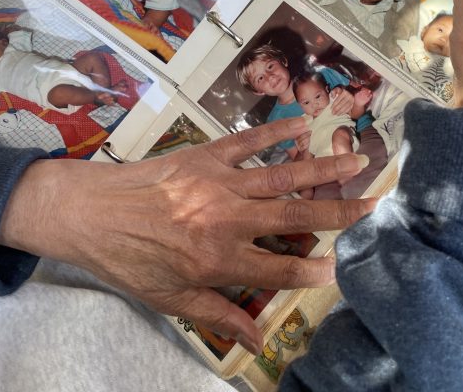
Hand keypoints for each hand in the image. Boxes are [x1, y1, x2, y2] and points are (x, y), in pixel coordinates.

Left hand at [0, 117, 373, 353]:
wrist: (86, 213)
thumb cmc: (128, 260)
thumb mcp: (170, 299)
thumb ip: (219, 315)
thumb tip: (258, 339)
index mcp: (217, 260)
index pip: (279, 269)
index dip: (313, 271)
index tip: (344, 267)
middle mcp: (225, 219)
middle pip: (294, 217)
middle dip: (340, 212)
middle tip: (376, 204)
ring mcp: (218, 183)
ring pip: (281, 175)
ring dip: (322, 167)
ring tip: (357, 158)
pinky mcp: (205, 156)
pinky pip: (248, 141)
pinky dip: (276, 131)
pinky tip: (303, 124)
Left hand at [329, 85, 353, 115]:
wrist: (350, 92)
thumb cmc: (341, 92)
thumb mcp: (336, 90)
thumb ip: (333, 92)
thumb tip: (333, 96)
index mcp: (344, 92)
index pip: (338, 99)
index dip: (334, 104)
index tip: (331, 108)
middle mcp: (349, 96)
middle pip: (342, 103)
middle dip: (337, 109)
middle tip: (333, 113)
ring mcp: (352, 100)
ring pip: (346, 107)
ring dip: (341, 111)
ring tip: (336, 114)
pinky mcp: (354, 103)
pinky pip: (349, 108)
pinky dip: (345, 112)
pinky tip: (341, 114)